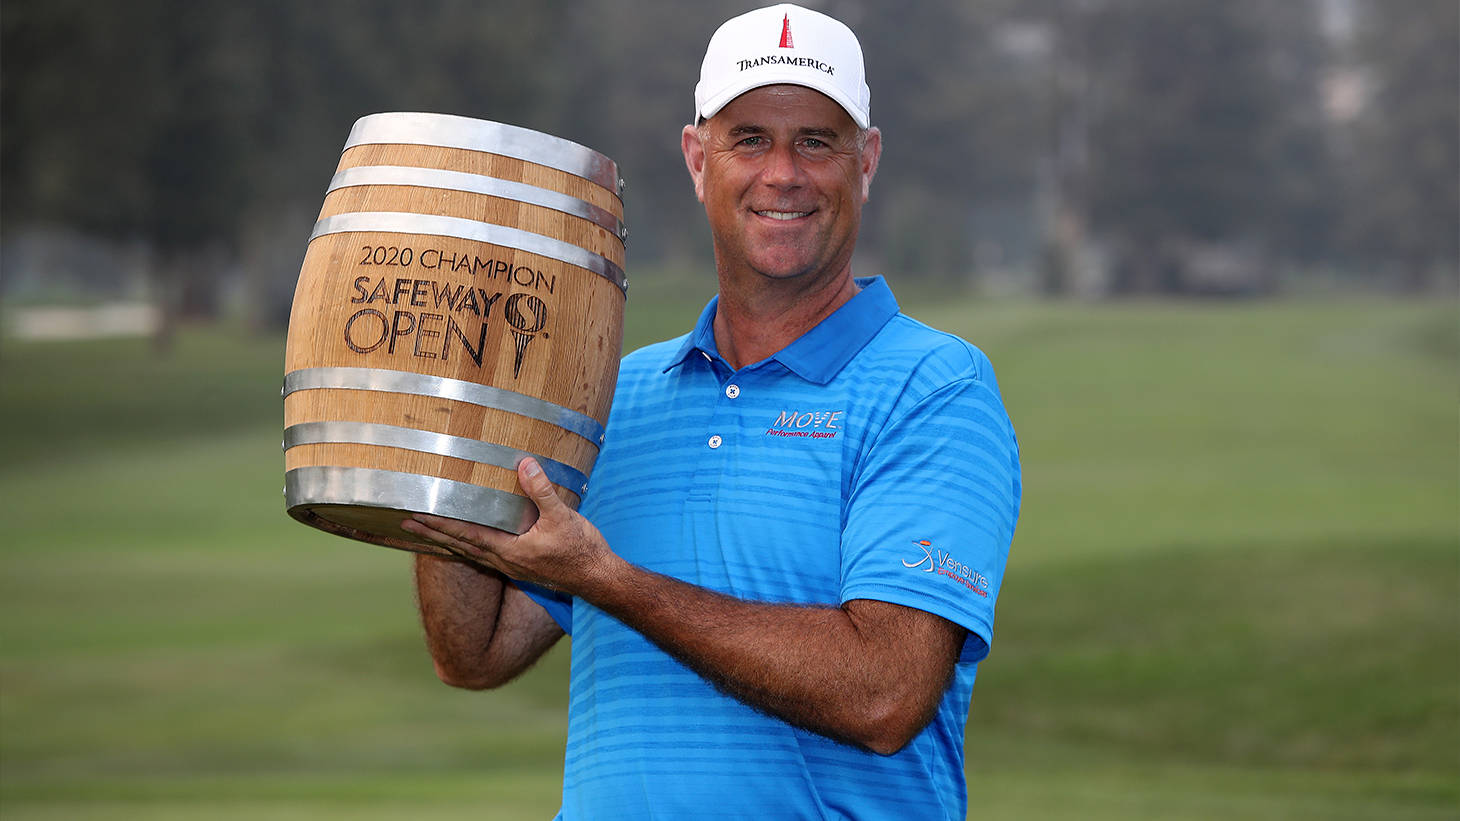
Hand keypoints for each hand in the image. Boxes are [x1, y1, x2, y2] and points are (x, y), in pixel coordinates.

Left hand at [401, 458, 613, 594]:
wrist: (598, 578)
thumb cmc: (581, 550)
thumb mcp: (562, 516)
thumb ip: (541, 490)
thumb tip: (524, 464)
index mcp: (508, 551)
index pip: (465, 535)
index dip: (439, 523)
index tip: (415, 514)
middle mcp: (504, 561)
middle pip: (458, 547)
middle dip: (431, 534)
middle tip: (404, 523)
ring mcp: (511, 566)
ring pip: (468, 553)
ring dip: (445, 542)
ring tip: (425, 532)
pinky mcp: (520, 566)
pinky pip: (483, 555)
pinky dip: (465, 547)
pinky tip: (464, 542)